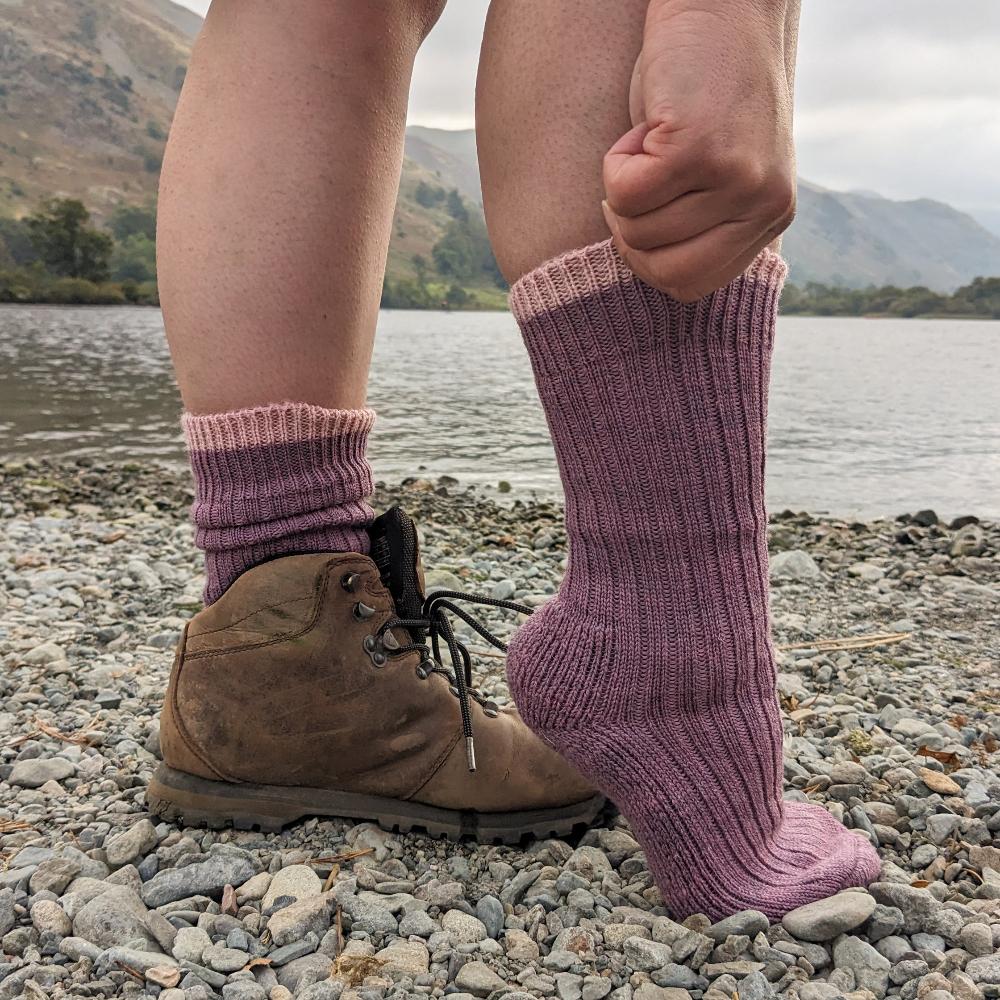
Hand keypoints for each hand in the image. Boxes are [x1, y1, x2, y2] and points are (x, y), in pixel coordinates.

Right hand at [602, 0, 795, 299]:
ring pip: (638, 232)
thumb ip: (705, 222)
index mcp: (770, 216)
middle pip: (663, 271)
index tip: (648, 215)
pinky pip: (625, 193)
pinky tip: (646, 125)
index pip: (692, 286)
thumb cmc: (706, 88)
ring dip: (624, 185)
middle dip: (631, 234)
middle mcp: (762, 203)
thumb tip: (657, 273)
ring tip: (654, 139)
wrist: (720, 5)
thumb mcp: (718, 173)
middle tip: (639, 182)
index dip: (651, 260)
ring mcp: (735, 177)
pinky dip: (615, 161)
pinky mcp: (700, 148)